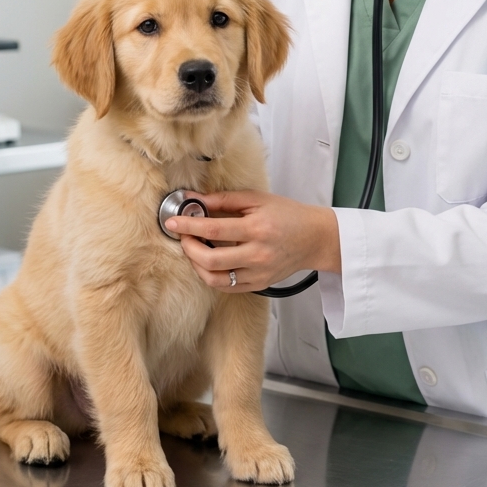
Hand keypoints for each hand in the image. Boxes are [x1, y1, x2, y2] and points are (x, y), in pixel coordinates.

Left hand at [165, 190, 340, 292]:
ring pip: (215, 278)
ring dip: (196, 265)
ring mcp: (258, 273)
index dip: (188, 226)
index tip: (172, 222)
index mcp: (256, 229)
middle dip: (188, 247)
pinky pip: (227, 287)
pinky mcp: (259, 285)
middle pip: (210, 260)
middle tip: (183, 236)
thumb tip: (194, 199)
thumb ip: (224, 199)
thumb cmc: (288, 215)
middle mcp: (257, 254)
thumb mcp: (257, 199)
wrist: (314, 238)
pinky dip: (211, 276)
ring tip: (194, 250)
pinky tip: (208, 262)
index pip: (213, 230)